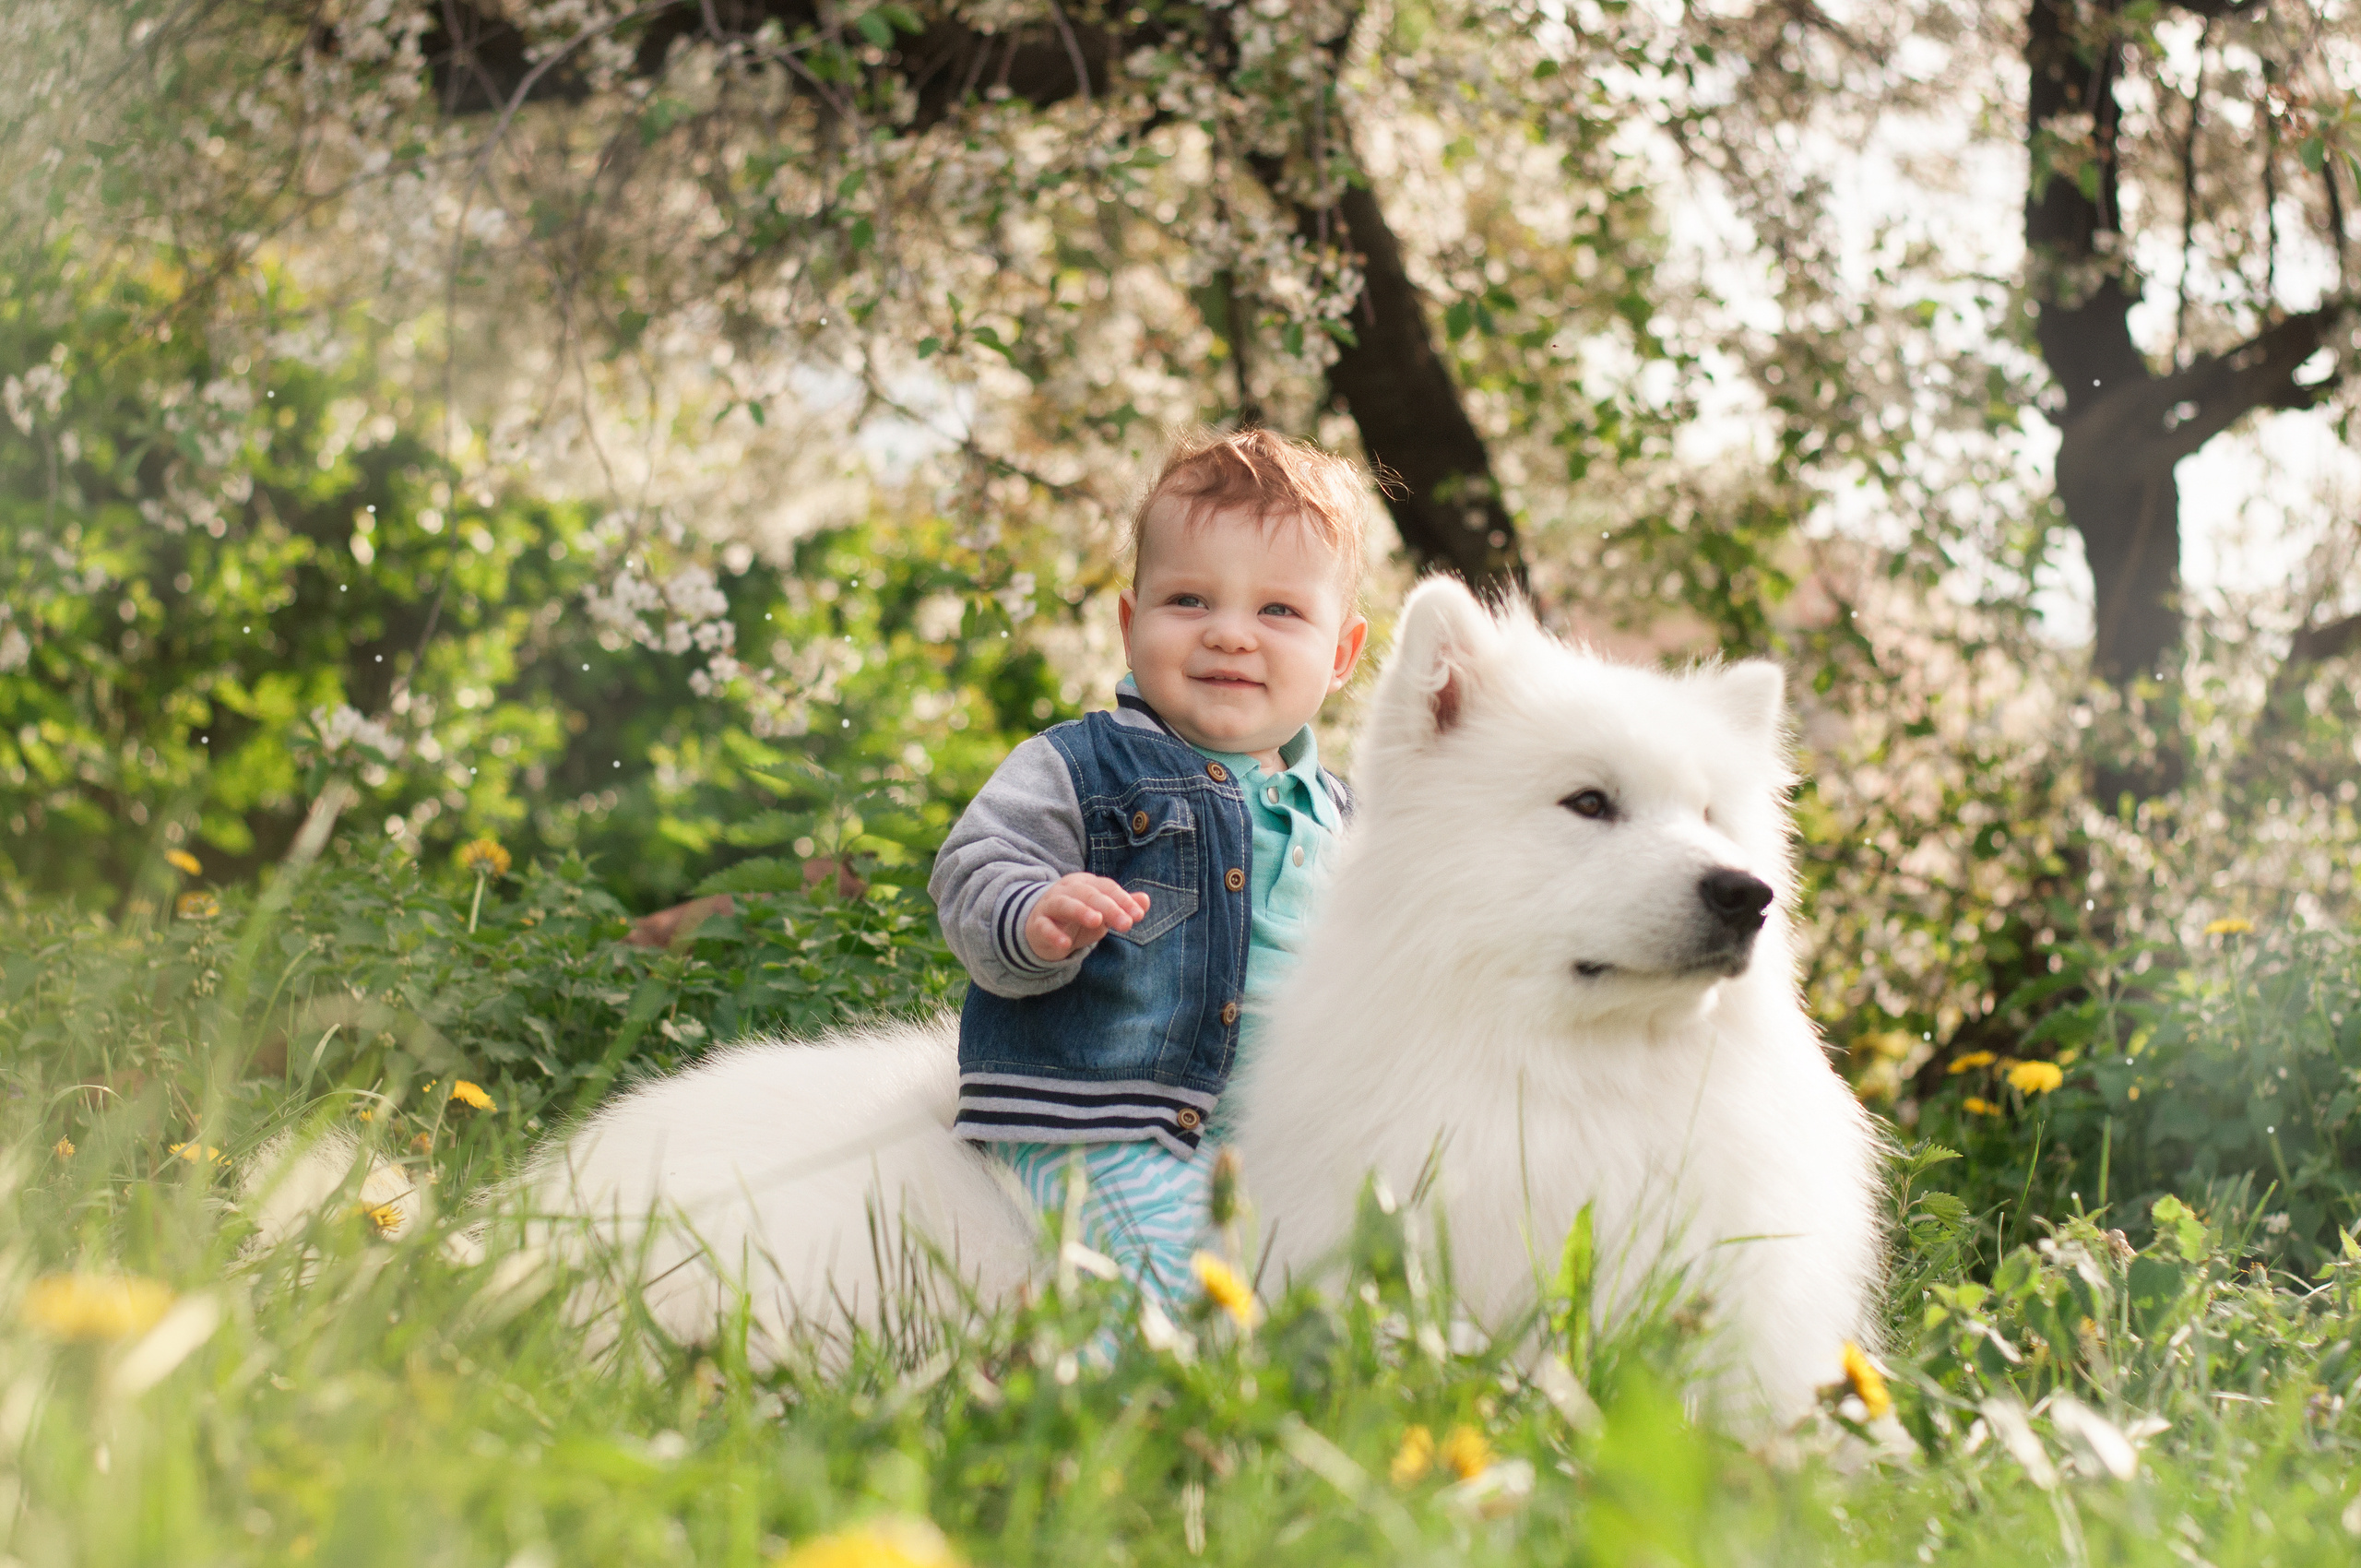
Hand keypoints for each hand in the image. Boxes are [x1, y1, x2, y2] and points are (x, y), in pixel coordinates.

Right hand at [1025, 874, 1149, 962]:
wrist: (1042, 931)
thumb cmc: (1078, 919)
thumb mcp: (1103, 913)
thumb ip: (1123, 906)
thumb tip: (1145, 900)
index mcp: (1086, 883)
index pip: (1107, 887)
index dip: (1123, 900)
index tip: (1138, 915)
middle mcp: (1067, 890)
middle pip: (1089, 894)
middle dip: (1109, 907)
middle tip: (1126, 924)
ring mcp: (1050, 905)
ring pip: (1064, 903)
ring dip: (1081, 910)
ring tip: (1097, 921)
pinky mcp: (1037, 923)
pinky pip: (1044, 926)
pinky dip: (1053, 934)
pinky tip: (1065, 944)